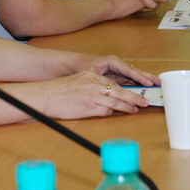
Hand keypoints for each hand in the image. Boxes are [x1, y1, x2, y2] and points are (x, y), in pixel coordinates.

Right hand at [26, 70, 150, 119]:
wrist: (46, 96)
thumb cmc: (60, 90)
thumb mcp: (79, 81)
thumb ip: (93, 86)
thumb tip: (107, 94)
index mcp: (92, 76)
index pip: (114, 83)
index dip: (127, 89)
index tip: (136, 93)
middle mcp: (93, 84)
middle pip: (119, 92)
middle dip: (134, 98)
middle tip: (144, 102)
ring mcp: (91, 96)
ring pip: (115, 102)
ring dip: (126, 107)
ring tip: (135, 110)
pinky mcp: (88, 108)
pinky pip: (104, 111)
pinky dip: (110, 112)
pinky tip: (114, 113)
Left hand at [80, 54, 159, 86]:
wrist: (73, 64)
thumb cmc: (82, 66)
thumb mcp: (92, 74)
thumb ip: (104, 82)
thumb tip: (115, 90)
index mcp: (112, 61)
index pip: (129, 70)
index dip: (140, 77)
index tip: (149, 82)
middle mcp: (118, 65)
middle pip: (135, 72)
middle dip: (148, 77)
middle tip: (160, 82)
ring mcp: (118, 70)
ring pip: (134, 76)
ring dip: (145, 81)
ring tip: (158, 85)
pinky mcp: (117, 76)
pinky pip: (130, 81)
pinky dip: (138, 84)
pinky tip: (146, 89)